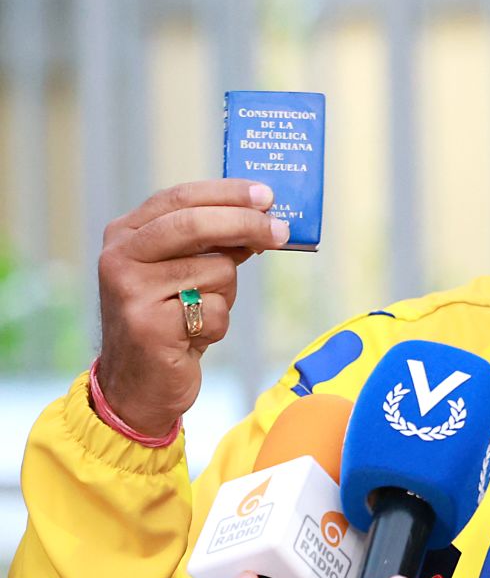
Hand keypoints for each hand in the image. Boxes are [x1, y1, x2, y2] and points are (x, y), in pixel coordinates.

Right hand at [95, 179, 287, 435]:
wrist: (139, 384)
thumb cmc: (172, 319)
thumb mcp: (187, 271)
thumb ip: (214, 242)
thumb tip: (266, 216)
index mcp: (127, 233)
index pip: (181, 197)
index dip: (227, 193)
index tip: (267, 195)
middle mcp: (120, 256)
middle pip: (195, 224)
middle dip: (247, 225)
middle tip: (282, 232)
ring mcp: (130, 291)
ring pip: (214, 270)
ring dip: (226, 293)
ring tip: (201, 312)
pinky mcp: (148, 327)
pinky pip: (214, 311)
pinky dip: (219, 324)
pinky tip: (194, 337)